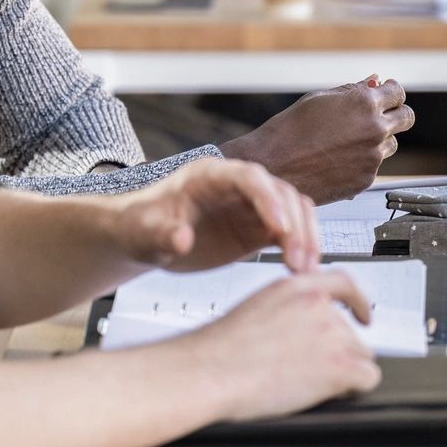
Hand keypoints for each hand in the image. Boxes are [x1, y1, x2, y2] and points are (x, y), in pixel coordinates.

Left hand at [111, 157, 320, 274]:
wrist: (145, 239)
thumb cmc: (141, 226)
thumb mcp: (143, 232)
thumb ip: (162, 235)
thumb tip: (182, 239)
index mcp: (210, 175)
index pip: (249, 177)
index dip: (267, 200)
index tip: (279, 229)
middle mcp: (238, 186)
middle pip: (281, 193)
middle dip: (295, 226)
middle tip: (297, 261)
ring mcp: (252, 206)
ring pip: (294, 211)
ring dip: (306, 238)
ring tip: (306, 270)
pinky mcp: (258, 229)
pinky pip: (291, 232)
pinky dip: (302, 249)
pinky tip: (304, 271)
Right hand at [183, 271, 382, 421]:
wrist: (209, 372)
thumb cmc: (219, 350)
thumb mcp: (256, 308)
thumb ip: (289, 310)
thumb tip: (304, 328)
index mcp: (298, 288)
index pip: (344, 284)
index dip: (358, 303)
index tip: (364, 316)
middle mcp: (319, 306)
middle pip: (351, 332)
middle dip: (337, 352)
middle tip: (305, 370)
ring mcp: (333, 334)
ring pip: (360, 356)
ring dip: (341, 370)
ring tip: (303, 382)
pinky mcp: (340, 366)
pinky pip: (368, 378)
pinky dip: (353, 388)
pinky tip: (326, 392)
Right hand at [226, 77, 414, 204]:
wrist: (273, 167)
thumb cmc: (289, 130)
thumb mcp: (320, 99)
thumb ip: (353, 90)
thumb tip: (376, 80)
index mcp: (364, 102)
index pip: (398, 93)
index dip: (392, 93)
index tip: (387, 95)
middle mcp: (375, 128)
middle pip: (406, 118)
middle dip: (396, 114)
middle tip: (382, 116)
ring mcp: (373, 156)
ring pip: (391, 143)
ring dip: (378, 140)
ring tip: (345, 142)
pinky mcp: (367, 178)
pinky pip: (374, 165)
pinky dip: (362, 161)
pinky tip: (337, 160)